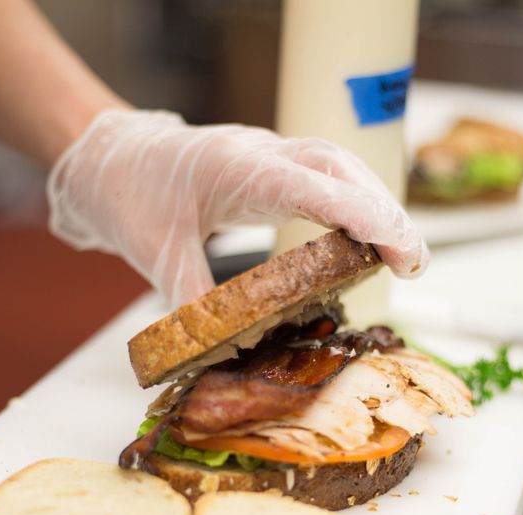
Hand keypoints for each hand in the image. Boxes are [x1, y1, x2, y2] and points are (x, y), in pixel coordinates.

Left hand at [46, 109, 427, 307]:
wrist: (108, 156)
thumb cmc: (127, 193)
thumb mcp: (154, 253)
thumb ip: (194, 302)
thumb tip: (229, 354)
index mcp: (232, 168)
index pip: (313, 186)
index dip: (362, 216)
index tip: (399, 251)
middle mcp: (258, 151)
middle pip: (340, 167)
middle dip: (385, 211)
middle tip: (415, 263)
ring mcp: (267, 152)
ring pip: (340, 165)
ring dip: (376, 204)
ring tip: (403, 253)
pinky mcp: (271, 164)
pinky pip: (325, 173)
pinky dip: (354, 202)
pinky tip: (366, 235)